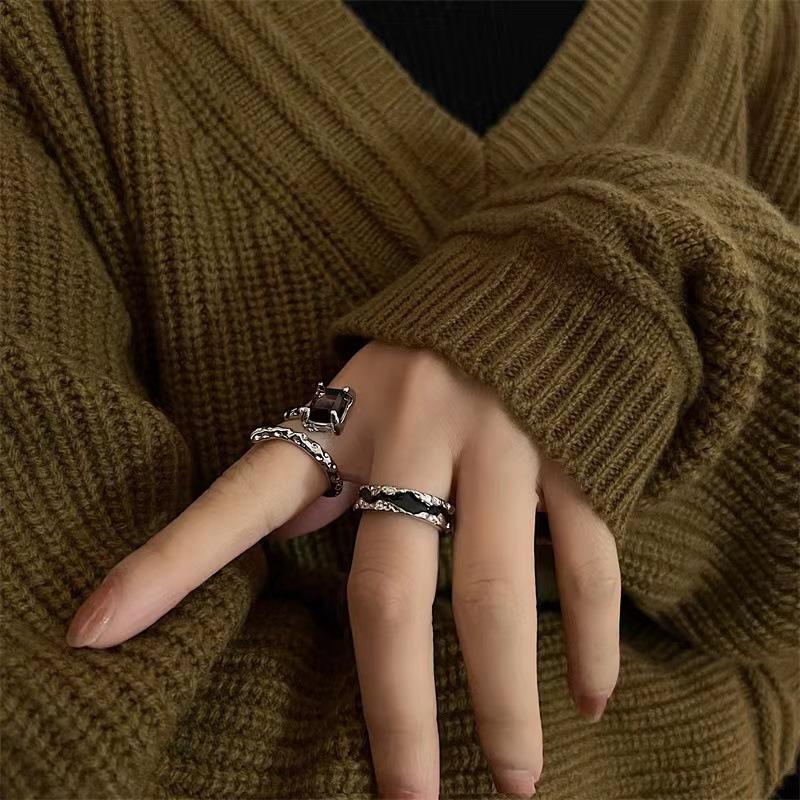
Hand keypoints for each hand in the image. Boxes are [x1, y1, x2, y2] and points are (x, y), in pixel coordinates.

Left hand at [66, 341, 619, 797]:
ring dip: (507, 696)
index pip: (240, 497)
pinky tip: (593, 697)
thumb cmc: (426, 353)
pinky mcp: (576, 448)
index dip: (164, 567)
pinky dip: (592, 634)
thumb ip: (314, 470)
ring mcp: (502, 439)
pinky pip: (588, 555)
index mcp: (341, 417)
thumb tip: (274, 531)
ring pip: (498, 589)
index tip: (90, 634)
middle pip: (393, 593)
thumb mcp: (352, 397)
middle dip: (398, 712)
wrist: (534, 281)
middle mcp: (414, 428)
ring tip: (516, 779)